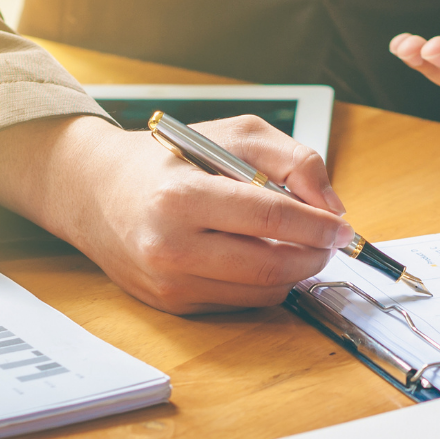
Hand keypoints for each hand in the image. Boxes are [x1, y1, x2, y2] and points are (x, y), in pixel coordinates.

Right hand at [0, 113, 352, 314]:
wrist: (97, 192)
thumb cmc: (169, 159)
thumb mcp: (233, 135)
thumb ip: (292, 160)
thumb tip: (332, 207)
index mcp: (181, 197)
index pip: (270, 218)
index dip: (318, 226)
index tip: (342, 227)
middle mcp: (170, 246)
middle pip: (271, 265)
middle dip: (314, 255)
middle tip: (329, 241)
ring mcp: (169, 282)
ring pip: (261, 291)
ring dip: (293, 271)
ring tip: (296, 244)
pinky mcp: (172, 304)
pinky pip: (240, 302)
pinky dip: (263, 282)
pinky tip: (258, 255)